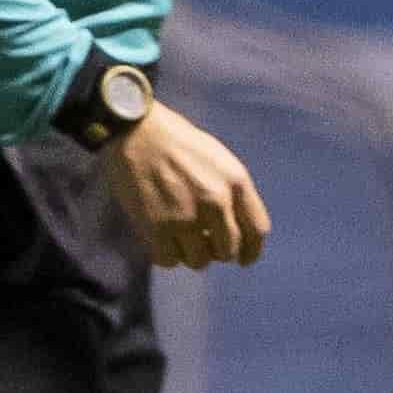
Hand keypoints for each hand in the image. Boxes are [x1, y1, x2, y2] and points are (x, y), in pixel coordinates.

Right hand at [101, 100, 269, 268]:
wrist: (135, 131)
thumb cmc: (178, 143)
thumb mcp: (220, 160)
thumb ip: (234, 193)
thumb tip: (238, 229)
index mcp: (236, 182)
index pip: (257, 231)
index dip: (251, 251)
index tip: (244, 259)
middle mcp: (216, 202)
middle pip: (228, 250)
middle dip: (217, 251)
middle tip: (203, 243)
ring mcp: (186, 216)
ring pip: (199, 261)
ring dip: (191, 255)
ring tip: (180, 239)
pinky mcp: (156, 227)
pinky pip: (168, 260)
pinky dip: (166, 255)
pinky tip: (162, 240)